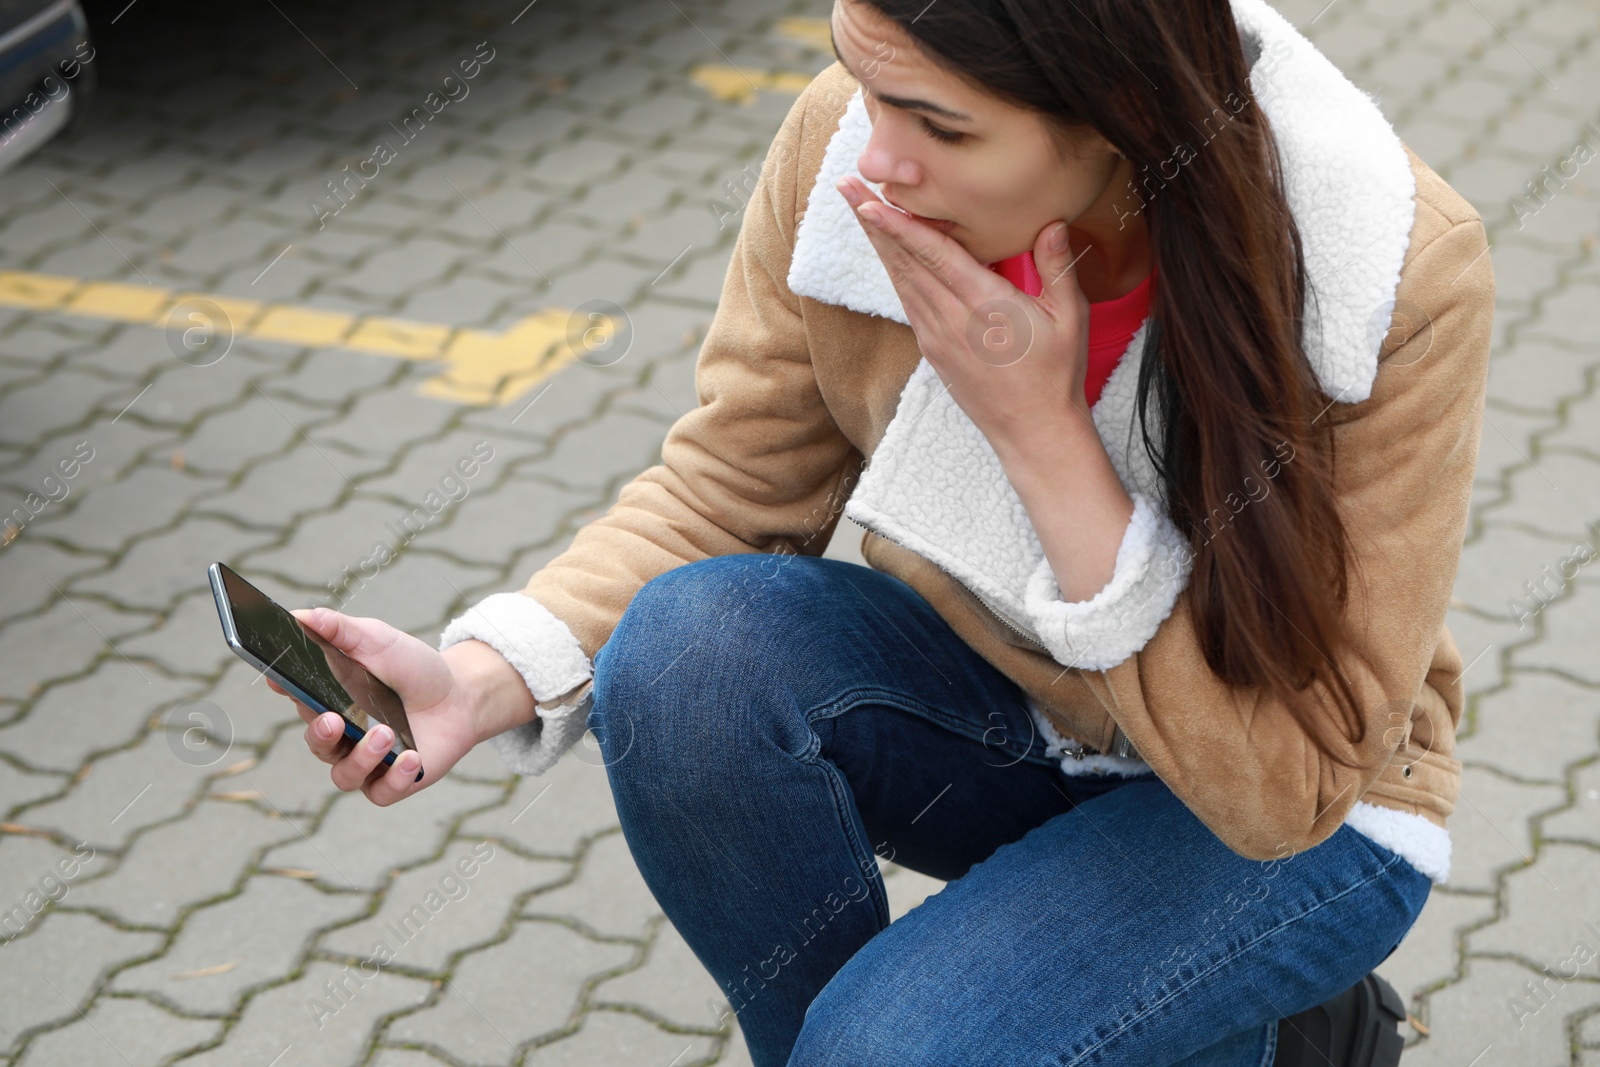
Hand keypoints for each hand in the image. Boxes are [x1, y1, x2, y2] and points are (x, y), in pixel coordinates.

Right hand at [266, 607, 482, 805]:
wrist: (460, 695)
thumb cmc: (413, 668)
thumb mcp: (379, 641)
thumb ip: (342, 630)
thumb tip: (303, 615)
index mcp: (330, 697)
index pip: (297, 696)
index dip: (284, 688)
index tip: (279, 678)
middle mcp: (341, 734)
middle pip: (316, 742)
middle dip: (320, 734)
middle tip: (333, 719)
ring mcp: (366, 761)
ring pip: (344, 775)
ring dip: (362, 757)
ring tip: (386, 733)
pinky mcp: (393, 782)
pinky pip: (381, 793)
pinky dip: (394, 779)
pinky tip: (411, 758)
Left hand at [835, 175, 1093, 445]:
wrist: (1033, 432)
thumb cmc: (1055, 375)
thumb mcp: (1069, 319)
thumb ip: (1057, 267)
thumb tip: (1052, 222)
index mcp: (985, 305)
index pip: (934, 255)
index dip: (899, 225)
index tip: (870, 200)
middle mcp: (952, 319)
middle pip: (904, 260)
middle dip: (872, 222)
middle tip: (846, 185)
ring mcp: (937, 336)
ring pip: (900, 279)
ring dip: (878, 242)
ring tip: (858, 209)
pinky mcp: (932, 350)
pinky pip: (908, 302)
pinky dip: (894, 272)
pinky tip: (886, 254)